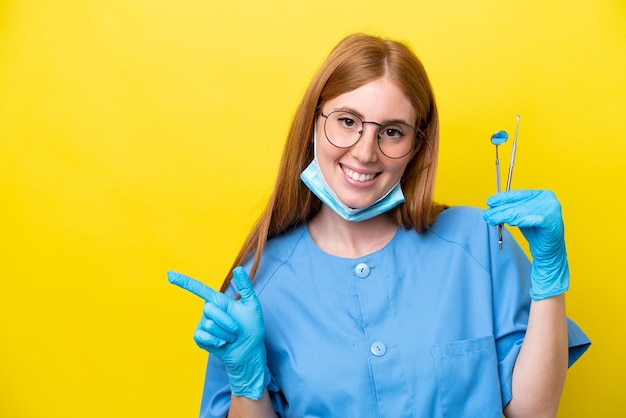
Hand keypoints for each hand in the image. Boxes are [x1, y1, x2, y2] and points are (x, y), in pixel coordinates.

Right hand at [168, 267, 269, 398]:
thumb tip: (237, 269)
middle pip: (209, 308)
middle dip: (226, 320)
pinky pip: (203, 336)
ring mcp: (203, 325)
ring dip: (225, 333)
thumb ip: (245, 287)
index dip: (183, 281)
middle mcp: (208, 311)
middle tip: (236, 329)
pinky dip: (215, 340)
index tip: (169, 274)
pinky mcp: (200, 338)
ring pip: (209, 324)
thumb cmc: (252, 327)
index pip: (198, 288)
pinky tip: (222, 343)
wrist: (250, 351)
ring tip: (231, 337)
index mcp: (218, 300)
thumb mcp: (252, 305)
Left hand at [483, 190, 569, 300]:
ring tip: (493, 220)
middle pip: (518, 203)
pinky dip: (522, 221)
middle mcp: (548, 200)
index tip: (490, 202)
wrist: (550, 251)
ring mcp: (552, 211)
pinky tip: (512, 222)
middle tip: (487, 215)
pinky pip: (534, 220)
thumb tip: (492, 206)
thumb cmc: (536, 232)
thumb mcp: (521, 217)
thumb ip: (512, 209)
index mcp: (542, 195)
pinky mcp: (553, 223)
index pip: (518, 194)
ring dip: (505, 216)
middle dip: (500, 210)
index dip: (502, 197)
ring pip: (522, 212)